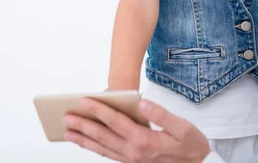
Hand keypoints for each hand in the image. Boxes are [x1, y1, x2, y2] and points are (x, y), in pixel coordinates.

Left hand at [62, 98, 210, 162]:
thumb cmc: (192, 145)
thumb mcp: (183, 127)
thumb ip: (162, 114)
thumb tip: (142, 102)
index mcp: (144, 140)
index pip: (116, 122)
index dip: (99, 110)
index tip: (84, 100)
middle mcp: (134, 152)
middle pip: (103, 136)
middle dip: (83, 125)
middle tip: (66, 117)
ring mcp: (132, 159)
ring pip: (102, 149)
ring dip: (84, 140)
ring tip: (68, 133)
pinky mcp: (132, 162)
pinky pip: (109, 155)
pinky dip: (95, 149)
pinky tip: (88, 143)